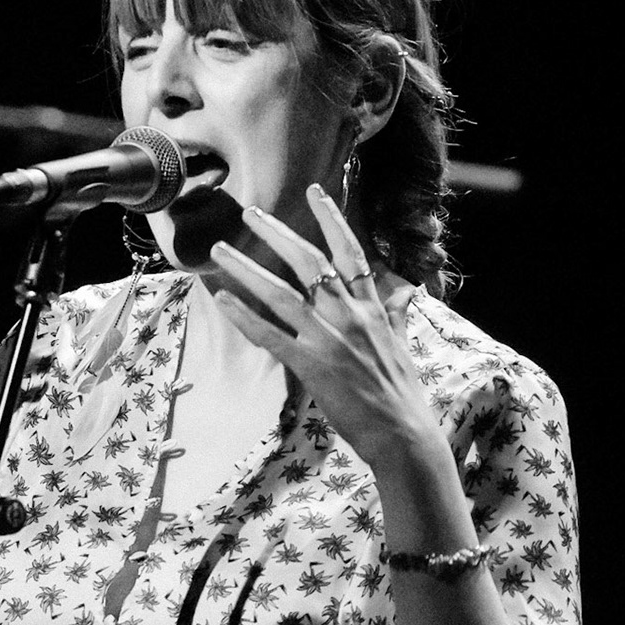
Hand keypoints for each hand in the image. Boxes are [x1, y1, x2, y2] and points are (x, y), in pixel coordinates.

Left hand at [208, 183, 430, 467]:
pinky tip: (222, 299)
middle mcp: (350, 315)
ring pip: (280, 293)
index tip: (315, 190)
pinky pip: (270, 335)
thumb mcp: (402, 344)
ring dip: (247, 268)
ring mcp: (329, 339)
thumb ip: (396, 313)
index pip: (351, 252)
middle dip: (277, 233)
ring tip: (219, 249)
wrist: (404, 434)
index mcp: (373, 307)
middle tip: (250, 212)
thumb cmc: (403, 393)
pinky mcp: (311, 366)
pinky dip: (244, 316)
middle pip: (309, 260)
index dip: (332, 218)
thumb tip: (403, 291)